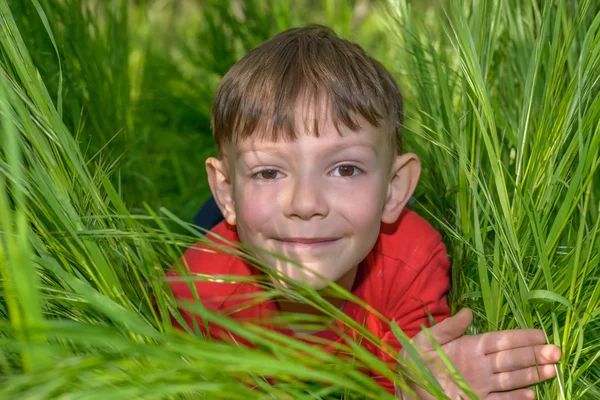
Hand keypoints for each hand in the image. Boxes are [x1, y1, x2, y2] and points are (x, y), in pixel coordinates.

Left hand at [398, 308, 560, 398]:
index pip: (500, 340)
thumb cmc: (414, 362)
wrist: (407, 388)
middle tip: (555, 351)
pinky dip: (516, 398)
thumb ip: (447, 328)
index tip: (540, 334)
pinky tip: (531, 395)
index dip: (520, 337)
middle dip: (533, 355)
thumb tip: (467, 312)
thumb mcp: (426, 340)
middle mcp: (480, 365)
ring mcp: (480, 384)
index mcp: (469, 346)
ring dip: (531, 375)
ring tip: (551, 370)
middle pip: (511, 359)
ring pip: (511, 379)